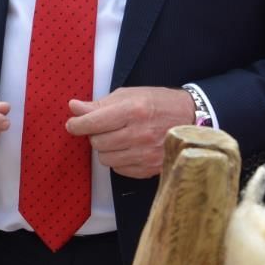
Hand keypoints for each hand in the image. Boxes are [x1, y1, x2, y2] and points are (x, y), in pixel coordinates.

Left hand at [66, 87, 195, 178]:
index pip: (93, 122)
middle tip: (106, 128)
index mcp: (133, 110)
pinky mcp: (150, 169)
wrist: (191, 119)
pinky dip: (120, 160)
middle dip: (96, 135)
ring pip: (106, 159)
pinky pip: (119, 170)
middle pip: (97, 143)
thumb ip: (100, 104)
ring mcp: (146, 154)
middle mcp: (139, 134)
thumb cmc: (158, 103)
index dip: (77, 124)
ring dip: (107, 149)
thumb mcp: (130, 95)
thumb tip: (74, 107)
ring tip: (120, 138)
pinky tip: (130, 149)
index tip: (73, 124)